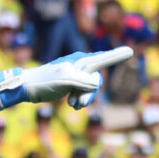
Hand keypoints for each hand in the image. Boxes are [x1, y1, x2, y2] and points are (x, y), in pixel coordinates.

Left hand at [0, 46, 133, 110]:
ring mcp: (75, 74)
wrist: (27, 88)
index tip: (130, 51)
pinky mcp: (69, 83)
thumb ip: (84, 81)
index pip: (103, 59)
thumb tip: (96, 82)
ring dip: (83, 98)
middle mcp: (80, 65)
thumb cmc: (45, 82)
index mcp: (80, 61)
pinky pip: (82, 91)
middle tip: (77, 104)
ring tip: (72, 106)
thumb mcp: (66, 81)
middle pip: (97, 80)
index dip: (117, 56)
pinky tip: (70, 104)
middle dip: (90, 94)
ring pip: (89, 88)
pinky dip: (78, 98)